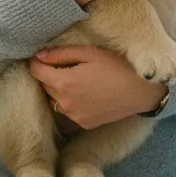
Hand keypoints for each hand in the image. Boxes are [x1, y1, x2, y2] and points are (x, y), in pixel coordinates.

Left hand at [29, 46, 167, 128]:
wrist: (139, 91)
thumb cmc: (116, 67)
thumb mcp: (89, 53)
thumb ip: (61, 54)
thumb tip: (39, 56)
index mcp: (64, 82)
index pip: (36, 72)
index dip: (37, 62)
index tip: (43, 57)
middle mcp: (64, 102)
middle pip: (45, 86)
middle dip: (50, 74)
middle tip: (67, 65)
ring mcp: (73, 116)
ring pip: (55, 99)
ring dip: (59, 89)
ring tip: (78, 79)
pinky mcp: (83, 123)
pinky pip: (68, 110)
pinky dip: (71, 101)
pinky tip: (87, 93)